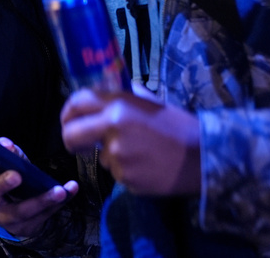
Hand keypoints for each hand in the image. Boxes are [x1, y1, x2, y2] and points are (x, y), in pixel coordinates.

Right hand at [0, 137, 76, 238]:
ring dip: (42, 199)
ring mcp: (7, 217)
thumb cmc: (7, 182)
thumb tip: (6, 145)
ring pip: (22, 210)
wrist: (20, 216)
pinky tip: (72, 188)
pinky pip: (47, 213)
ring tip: (58, 190)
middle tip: (15, 175)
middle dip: (1, 184)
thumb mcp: (4, 166)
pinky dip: (62, 199)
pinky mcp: (28, 225)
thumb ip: (7, 153)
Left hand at [60, 88, 201, 196]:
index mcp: (119, 103)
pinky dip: (126, 170)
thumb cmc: (178, 127)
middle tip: (79, 145)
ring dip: (111, 157)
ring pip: (99, 157)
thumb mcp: (151, 102)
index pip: (77, 101)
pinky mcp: (124, 177)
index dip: (67, 111)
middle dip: (70, 140)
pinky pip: (116, 173)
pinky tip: (147, 165)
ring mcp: (117, 154)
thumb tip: (105, 90)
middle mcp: (113, 126)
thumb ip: (126, 97)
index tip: (68, 119)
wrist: (202, 157)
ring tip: (140, 153)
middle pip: (70, 134)